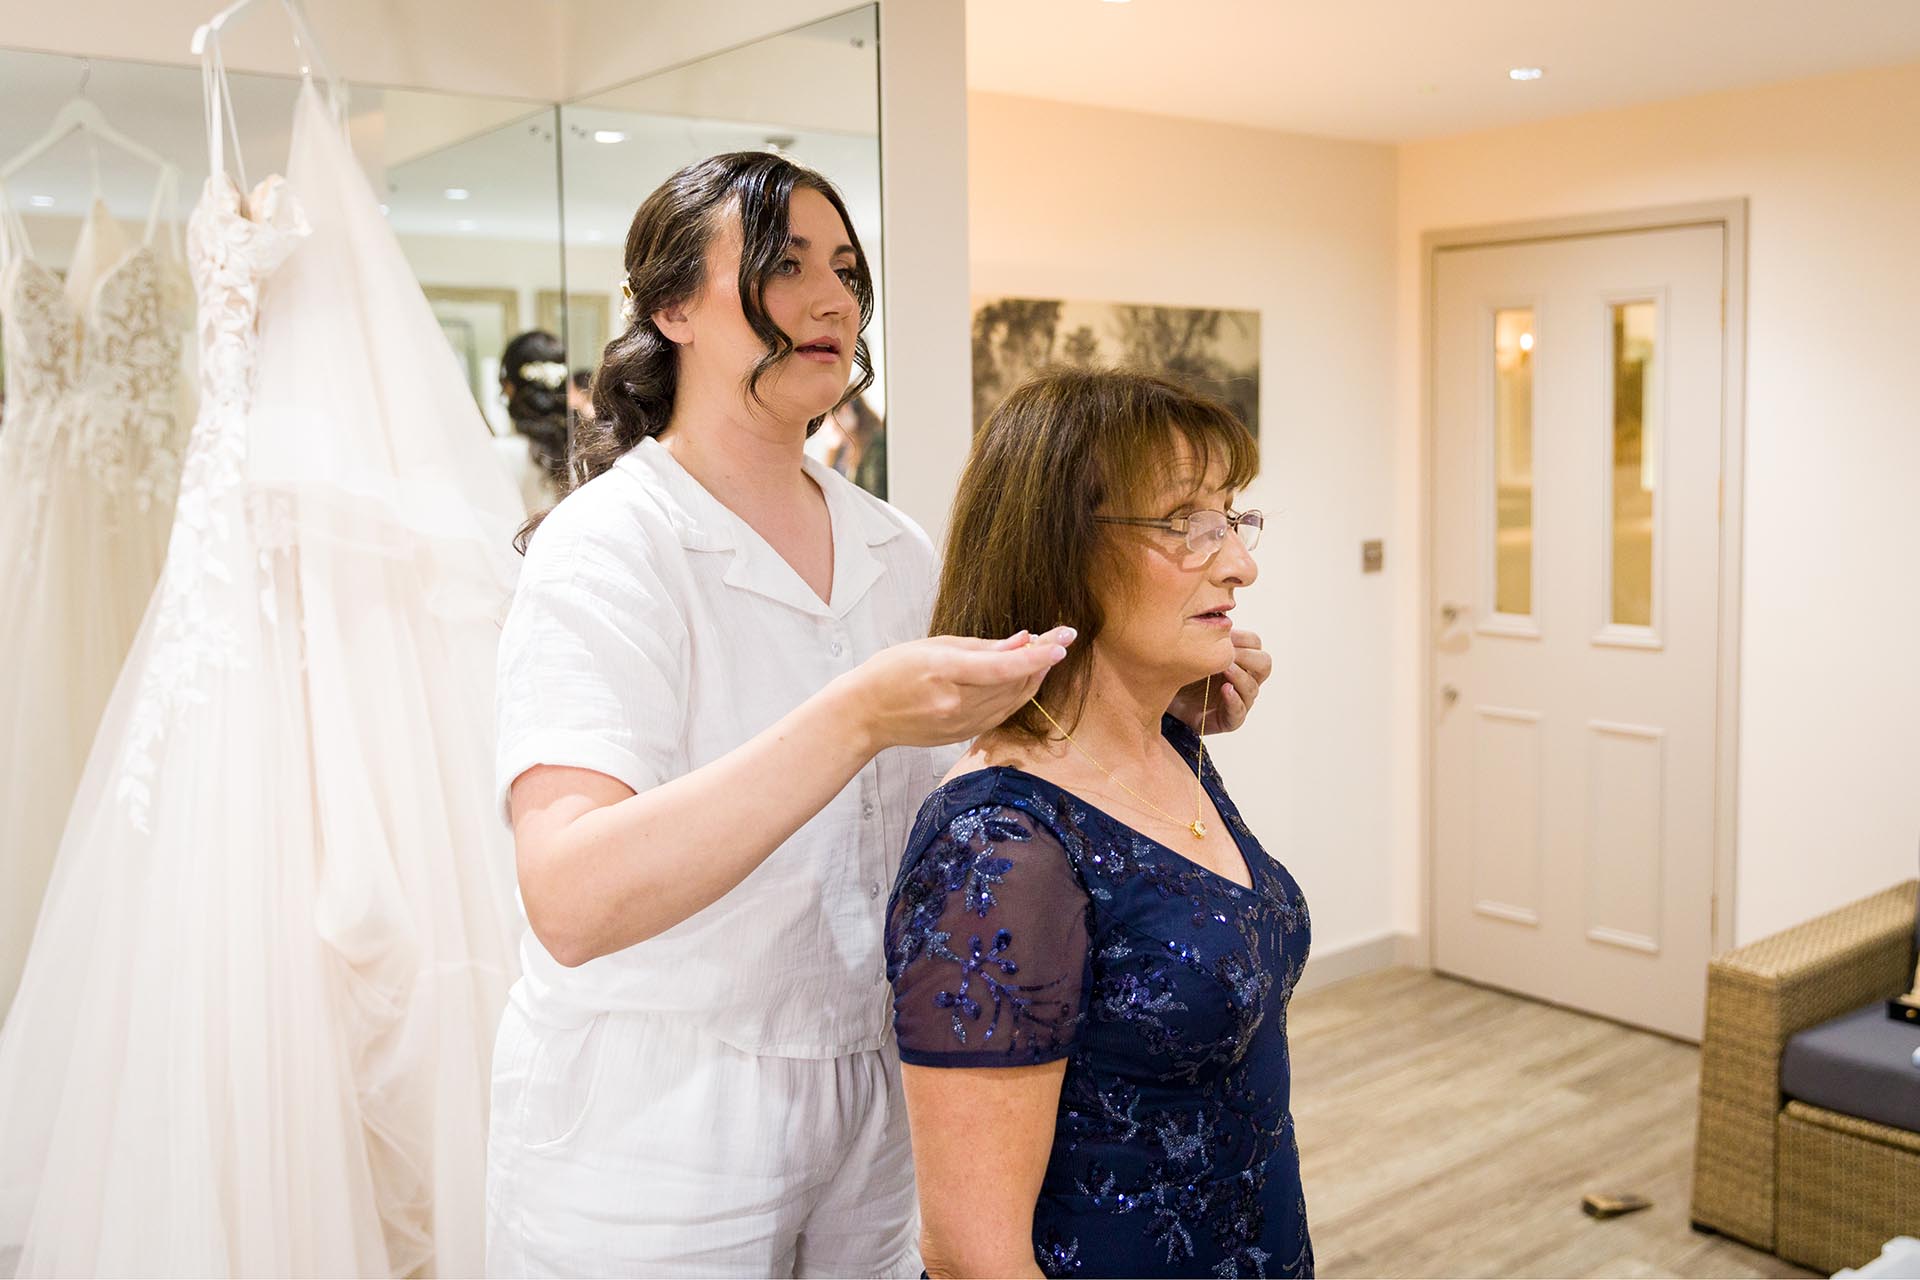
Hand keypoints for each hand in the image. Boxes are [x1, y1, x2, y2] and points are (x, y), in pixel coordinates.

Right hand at [847, 627, 1075, 750]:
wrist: (864, 714)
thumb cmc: (891, 671)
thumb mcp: (932, 646)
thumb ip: (981, 647)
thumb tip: (1022, 641)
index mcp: (944, 672)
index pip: (1003, 667)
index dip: (1037, 655)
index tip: (1063, 640)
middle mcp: (955, 703)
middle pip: (1013, 684)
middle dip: (1041, 660)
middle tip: (1059, 639)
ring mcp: (960, 724)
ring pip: (1012, 701)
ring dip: (1034, 677)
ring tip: (1047, 654)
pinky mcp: (962, 735)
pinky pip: (1001, 714)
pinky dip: (1017, 695)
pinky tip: (1025, 677)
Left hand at [1170, 628, 1271, 733]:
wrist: (1159, 696)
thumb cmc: (1177, 669)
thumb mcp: (1192, 648)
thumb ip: (1208, 636)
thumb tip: (1219, 619)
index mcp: (1239, 658)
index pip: (1255, 643)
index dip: (1243, 638)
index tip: (1225, 635)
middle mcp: (1243, 678)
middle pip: (1264, 664)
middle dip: (1247, 657)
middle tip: (1228, 653)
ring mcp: (1238, 699)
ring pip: (1252, 688)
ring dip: (1240, 677)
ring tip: (1224, 669)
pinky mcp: (1229, 719)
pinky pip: (1240, 712)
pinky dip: (1234, 700)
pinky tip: (1225, 690)